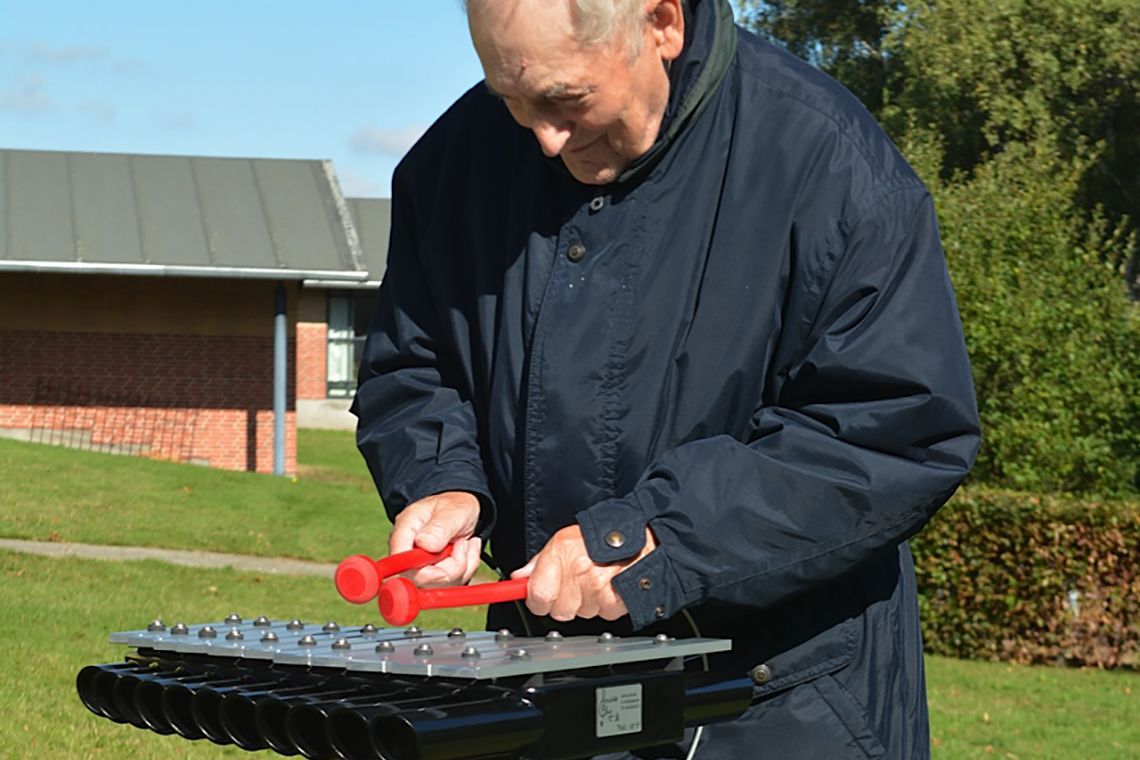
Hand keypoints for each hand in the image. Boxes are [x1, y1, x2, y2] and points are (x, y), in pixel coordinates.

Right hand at [388, 491, 482, 587]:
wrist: (463, 510)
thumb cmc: (454, 506)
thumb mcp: (452, 510)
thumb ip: (439, 527)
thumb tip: (424, 545)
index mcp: (405, 531)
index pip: (400, 563)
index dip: (421, 574)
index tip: (443, 573)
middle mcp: (408, 552)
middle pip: (422, 579)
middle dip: (451, 568)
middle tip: (463, 544)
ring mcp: (420, 565)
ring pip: (441, 584)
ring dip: (463, 565)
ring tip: (465, 542)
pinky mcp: (435, 575)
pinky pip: (453, 583)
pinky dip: (467, 568)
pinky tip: (466, 549)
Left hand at [511, 525, 657, 621]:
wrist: (642, 538)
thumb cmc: (603, 537)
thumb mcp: (564, 539)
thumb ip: (539, 561)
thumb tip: (520, 577)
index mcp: (561, 554)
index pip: (537, 596)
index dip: (537, 600)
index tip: (538, 597)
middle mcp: (579, 572)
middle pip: (558, 610)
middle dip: (563, 601)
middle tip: (574, 584)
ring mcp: (598, 589)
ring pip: (580, 613)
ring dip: (586, 602)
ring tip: (595, 579)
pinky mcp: (615, 602)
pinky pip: (602, 614)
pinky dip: (604, 604)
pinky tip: (609, 586)